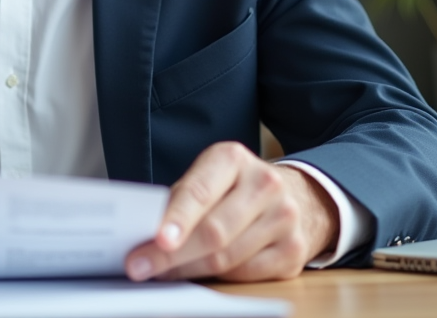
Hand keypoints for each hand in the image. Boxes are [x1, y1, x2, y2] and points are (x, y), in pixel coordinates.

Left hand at [125, 142, 337, 282]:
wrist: (296, 195)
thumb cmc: (234, 188)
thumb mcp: (208, 177)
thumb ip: (181, 200)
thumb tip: (146, 237)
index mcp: (233, 159)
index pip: (200, 192)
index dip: (177, 218)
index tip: (156, 239)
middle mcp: (264, 184)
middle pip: (214, 231)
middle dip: (172, 254)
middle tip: (140, 267)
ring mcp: (284, 218)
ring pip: (228, 258)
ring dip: (190, 270)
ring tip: (162, 273)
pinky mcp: (293, 251)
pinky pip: (246, 275)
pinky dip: (217, 278)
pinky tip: (198, 275)